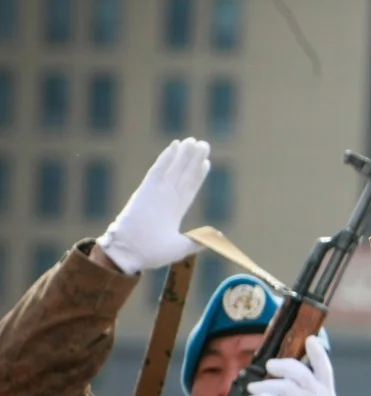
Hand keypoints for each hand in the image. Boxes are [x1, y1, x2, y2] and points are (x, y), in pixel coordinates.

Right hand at [96, 139, 209, 274]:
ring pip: (174, 169)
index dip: (198, 175)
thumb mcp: (180, 248)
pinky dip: (167, 157)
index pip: (189, 188)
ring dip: (183, 155)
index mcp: (175, 211)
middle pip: (184, 174)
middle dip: (194, 160)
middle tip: (204, 144)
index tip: (206, 163)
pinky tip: (175, 145)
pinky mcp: (146, 190)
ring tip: (193, 141)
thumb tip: (214, 239)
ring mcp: (157, 193)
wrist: (130, 253)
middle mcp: (167, 199)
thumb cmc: (151, 253)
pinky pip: (158, 170)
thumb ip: (197, 241)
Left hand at [245, 337, 336, 395]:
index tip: (310, 339)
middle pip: (301, 374)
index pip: (325, 368)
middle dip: (282, 366)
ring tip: (253, 389)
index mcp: (326, 392)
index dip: (318, 353)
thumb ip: (304, 386)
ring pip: (284, 388)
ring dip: (263, 386)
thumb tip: (281, 365)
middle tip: (269, 367)